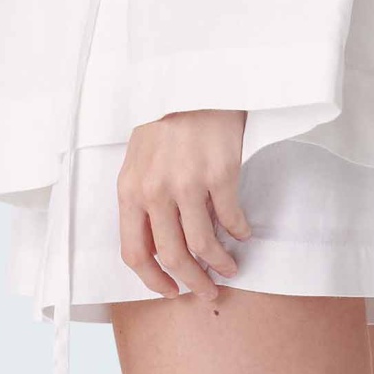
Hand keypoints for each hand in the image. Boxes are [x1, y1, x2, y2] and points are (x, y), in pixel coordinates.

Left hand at [117, 108, 253, 301]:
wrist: (192, 83)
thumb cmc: (164, 121)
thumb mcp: (138, 159)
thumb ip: (141, 199)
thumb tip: (156, 245)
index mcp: (130, 190)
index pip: (134, 252)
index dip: (153, 280)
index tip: (170, 289)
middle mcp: (156, 190)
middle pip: (172, 256)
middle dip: (191, 281)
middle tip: (206, 290)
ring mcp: (188, 182)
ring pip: (202, 244)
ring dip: (219, 264)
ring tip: (230, 268)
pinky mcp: (219, 173)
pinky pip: (230, 218)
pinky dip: (238, 232)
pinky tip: (242, 233)